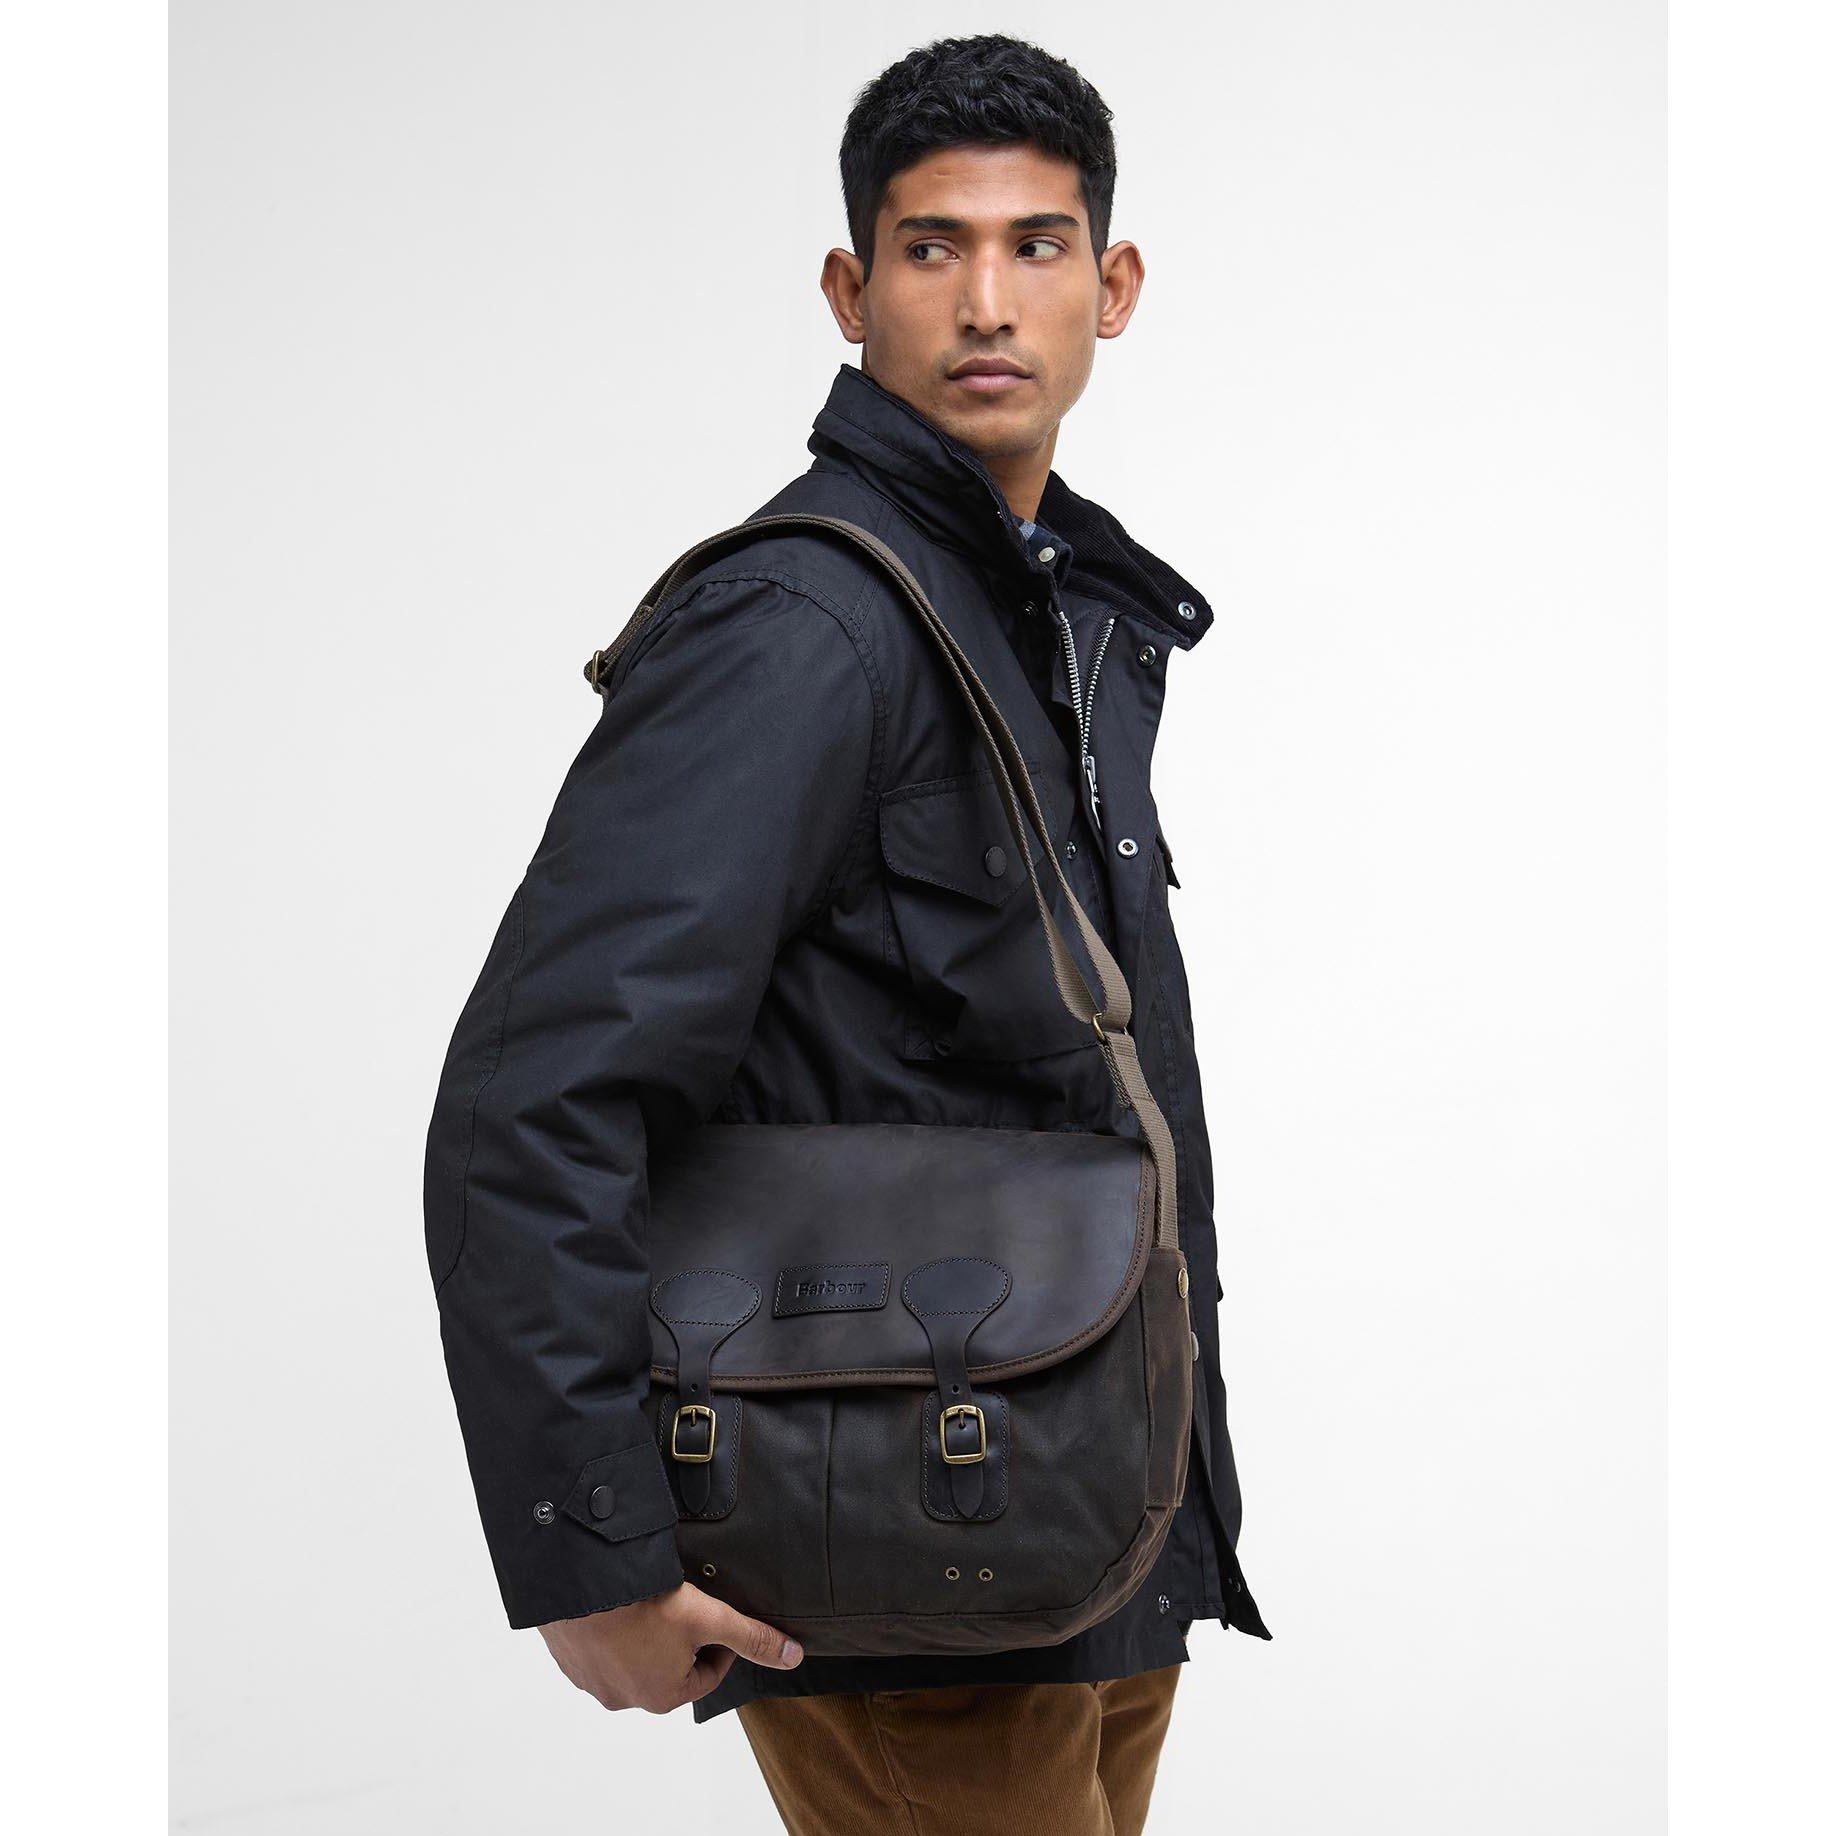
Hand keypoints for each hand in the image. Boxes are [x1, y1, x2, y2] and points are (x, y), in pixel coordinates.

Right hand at [538, 1582, 803, 1713]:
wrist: (580, 1581)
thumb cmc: (643, 1603)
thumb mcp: (708, 1617)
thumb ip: (752, 1637)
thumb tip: (793, 1657)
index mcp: (662, 1696)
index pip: (706, 1676)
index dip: (719, 1646)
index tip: (717, 1620)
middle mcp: (625, 1699)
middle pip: (667, 1670)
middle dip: (679, 1642)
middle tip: (681, 1606)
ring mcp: (592, 1681)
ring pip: (631, 1660)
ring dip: (643, 1638)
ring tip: (648, 1603)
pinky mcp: (569, 1659)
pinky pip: (597, 1649)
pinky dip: (610, 1632)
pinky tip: (616, 1606)